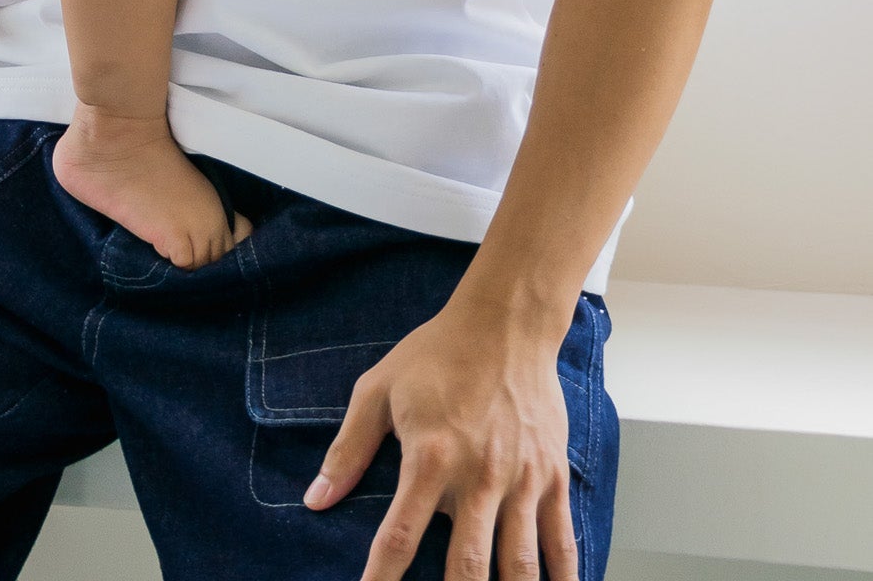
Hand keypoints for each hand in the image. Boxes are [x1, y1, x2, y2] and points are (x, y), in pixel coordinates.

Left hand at [304, 300, 578, 580]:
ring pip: (519, 566)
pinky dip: (562, 578)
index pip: (399, 537)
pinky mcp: (552, 476)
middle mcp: (478, 477)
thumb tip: (316, 498)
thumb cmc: (438, 353)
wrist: (505, 322)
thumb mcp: (379, 389)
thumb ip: (348, 448)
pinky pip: (562, 541)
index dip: (381, 579)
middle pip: (467, 568)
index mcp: (430, 458)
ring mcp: (522, 480)